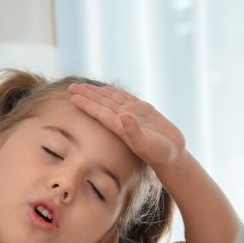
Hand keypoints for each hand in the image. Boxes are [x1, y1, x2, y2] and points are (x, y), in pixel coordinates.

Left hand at [68, 83, 184, 170]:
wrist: (172, 156)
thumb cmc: (160, 154)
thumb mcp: (148, 144)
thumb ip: (135, 131)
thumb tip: (123, 116)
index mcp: (121, 126)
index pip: (100, 112)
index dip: (86, 104)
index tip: (72, 96)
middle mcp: (124, 119)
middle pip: (102, 103)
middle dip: (87, 95)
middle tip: (71, 86)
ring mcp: (134, 114)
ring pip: (112, 99)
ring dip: (98, 92)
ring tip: (83, 86)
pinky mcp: (145, 111)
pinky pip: (127, 98)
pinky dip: (116, 92)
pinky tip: (108, 89)